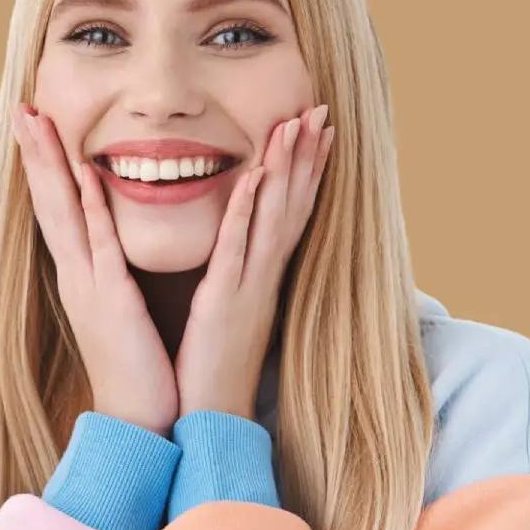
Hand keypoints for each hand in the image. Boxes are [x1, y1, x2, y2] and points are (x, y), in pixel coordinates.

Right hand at [14, 103, 178, 435]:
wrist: (140, 422)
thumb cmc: (138, 369)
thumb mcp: (122, 311)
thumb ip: (115, 277)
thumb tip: (114, 249)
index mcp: (82, 277)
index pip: (59, 211)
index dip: (44, 168)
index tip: (35, 127)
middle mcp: (77, 276)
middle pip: (49, 203)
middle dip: (35, 154)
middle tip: (21, 108)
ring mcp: (89, 287)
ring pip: (66, 214)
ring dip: (52, 166)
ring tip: (38, 122)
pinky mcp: (113, 301)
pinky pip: (102, 245)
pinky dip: (94, 207)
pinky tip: (86, 174)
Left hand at [174, 104, 335, 419]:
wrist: (210, 419)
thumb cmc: (213, 369)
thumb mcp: (227, 313)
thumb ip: (236, 278)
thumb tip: (240, 254)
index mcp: (262, 278)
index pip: (291, 214)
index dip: (307, 172)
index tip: (319, 132)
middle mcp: (263, 277)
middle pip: (292, 206)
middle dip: (306, 157)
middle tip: (319, 110)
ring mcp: (248, 287)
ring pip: (273, 218)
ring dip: (286, 169)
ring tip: (296, 124)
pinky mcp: (224, 302)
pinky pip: (238, 248)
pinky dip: (248, 210)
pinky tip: (255, 176)